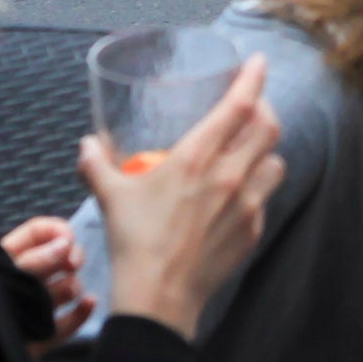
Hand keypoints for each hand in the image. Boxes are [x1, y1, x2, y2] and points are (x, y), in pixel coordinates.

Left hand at [0, 215, 93, 352]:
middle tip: (73, 264)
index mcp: (8, 259)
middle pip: (59, 256)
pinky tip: (89, 303)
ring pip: (66, 288)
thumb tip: (66, 244)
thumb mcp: (4, 277)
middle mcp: (24, 280)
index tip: (70, 242)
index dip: (57, 231)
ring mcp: (34, 309)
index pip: (38, 232)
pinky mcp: (41, 336)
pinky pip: (69, 322)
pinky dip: (82, 312)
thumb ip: (34, 261)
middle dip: (70, 258)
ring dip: (70, 287)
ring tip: (64, 294)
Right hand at [80, 55, 282, 340]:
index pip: (239, 104)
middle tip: (252, 107)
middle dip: (264, 110)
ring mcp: (247, 205)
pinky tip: (240, 196)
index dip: (254, 78)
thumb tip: (86, 145)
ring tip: (250, 152)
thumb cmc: (134, 244)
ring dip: (265, 152)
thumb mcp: (111, 197)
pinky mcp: (253, 232)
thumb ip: (97, 166)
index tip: (259, 61)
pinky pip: (266, 199)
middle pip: (268, 127)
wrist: (157, 300)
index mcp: (197, 157)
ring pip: (276, 162)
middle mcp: (230, 175)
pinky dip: (258, 190)